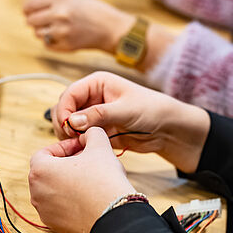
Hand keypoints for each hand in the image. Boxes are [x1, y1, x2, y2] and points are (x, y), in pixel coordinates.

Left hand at [23, 0, 133, 52]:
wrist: (111, 28)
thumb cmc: (95, 12)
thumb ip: (54, 1)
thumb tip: (33, 5)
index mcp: (60, 0)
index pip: (30, 4)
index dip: (27, 7)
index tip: (27, 10)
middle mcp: (58, 16)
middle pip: (30, 20)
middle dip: (34, 20)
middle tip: (40, 20)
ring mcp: (61, 32)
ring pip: (37, 33)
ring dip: (43, 31)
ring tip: (55, 27)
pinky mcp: (64, 46)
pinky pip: (47, 45)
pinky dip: (50, 41)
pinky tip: (60, 36)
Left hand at [29, 127, 135, 232]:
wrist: (114, 216)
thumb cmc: (103, 181)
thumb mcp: (99, 146)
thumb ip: (91, 133)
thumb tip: (89, 135)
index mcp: (40, 171)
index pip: (44, 153)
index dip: (63, 147)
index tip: (79, 147)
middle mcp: (36, 192)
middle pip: (47, 172)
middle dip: (64, 164)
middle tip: (84, 161)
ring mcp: (44, 210)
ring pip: (52, 190)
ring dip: (66, 182)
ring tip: (87, 179)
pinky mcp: (54, 225)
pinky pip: (58, 207)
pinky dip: (69, 201)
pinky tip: (87, 197)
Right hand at [52, 72, 210, 172]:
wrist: (167, 129)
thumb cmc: (152, 110)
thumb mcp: (126, 110)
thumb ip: (98, 115)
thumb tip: (72, 122)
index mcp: (97, 83)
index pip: (69, 94)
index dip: (64, 110)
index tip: (68, 127)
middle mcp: (92, 97)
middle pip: (65, 108)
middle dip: (64, 124)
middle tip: (72, 138)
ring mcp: (93, 114)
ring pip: (69, 124)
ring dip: (69, 135)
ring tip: (79, 145)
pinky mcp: (96, 129)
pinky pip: (78, 136)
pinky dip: (77, 143)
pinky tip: (84, 149)